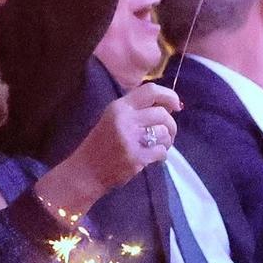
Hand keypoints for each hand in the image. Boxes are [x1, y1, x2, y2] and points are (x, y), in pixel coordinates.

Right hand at [36, 83, 182, 217]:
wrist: (85, 171)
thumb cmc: (101, 144)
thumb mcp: (113, 119)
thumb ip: (137, 111)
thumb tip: (169, 106)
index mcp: (119, 107)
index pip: (150, 91)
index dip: (169, 95)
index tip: (177, 105)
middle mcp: (124, 119)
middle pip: (162, 114)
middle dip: (171, 125)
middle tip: (168, 134)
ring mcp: (130, 139)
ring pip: (164, 133)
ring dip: (167, 141)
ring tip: (158, 146)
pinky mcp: (135, 157)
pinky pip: (161, 151)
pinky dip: (162, 155)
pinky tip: (154, 158)